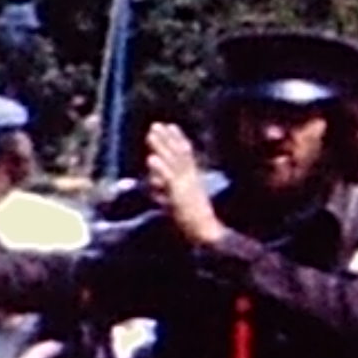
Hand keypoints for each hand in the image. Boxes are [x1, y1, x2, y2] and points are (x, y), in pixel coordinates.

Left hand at [143, 121, 224, 247]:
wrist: (206, 232)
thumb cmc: (192, 220)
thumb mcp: (176, 200)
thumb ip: (165, 188)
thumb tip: (153, 179)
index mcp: (192, 177)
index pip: (185, 153)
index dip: (177, 139)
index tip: (169, 126)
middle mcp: (190, 178)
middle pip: (178, 153)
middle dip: (167, 138)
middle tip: (157, 124)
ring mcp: (185, 185)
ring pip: (172, 161)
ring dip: (162, 146)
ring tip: (151, 133)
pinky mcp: (179, 195)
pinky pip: (168, 179)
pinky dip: (160, 168)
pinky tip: (151, 159)